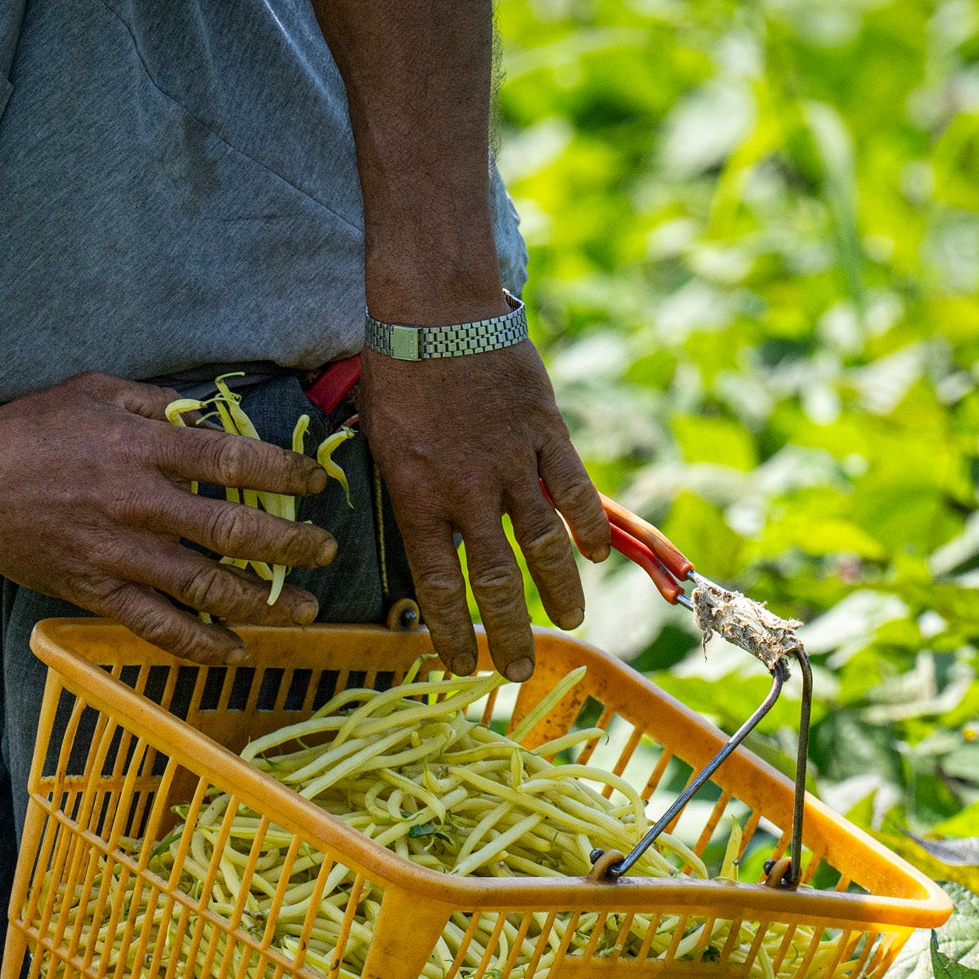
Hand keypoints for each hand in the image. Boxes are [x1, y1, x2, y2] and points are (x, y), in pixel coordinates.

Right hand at [0, 373, 337, 666]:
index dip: (284, 474)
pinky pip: (156, 626)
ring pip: (204, 585)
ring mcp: (118, 553)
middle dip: (289, 544)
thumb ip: (156, 402)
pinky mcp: (95, 591)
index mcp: (142, 446)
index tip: (316, 484)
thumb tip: (210, 411)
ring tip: (301, 608)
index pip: (232, 461)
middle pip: (232, 530)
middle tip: (326, 552)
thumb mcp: (94, 390)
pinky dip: (199, 643)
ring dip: (260, 600)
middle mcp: (137, 503)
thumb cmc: (27, 430)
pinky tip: (234, 650)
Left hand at [365, 341, 667, 680]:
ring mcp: (511, 464)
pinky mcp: (545, 434)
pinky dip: (587, 527)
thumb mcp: (381, 440)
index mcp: (417, 497)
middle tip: (517, 670)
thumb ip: (408, 493)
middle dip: (509, 633)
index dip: (451, 631)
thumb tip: (422, 540)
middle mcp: (466, 492)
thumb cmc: (396, 370)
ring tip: (570, 622)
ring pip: (542, 545)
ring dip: (559, 591)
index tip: (460, 664)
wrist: (436, 307)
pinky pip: (573, 491)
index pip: (438, 585)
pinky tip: (597, 556)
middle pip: (494, 581)